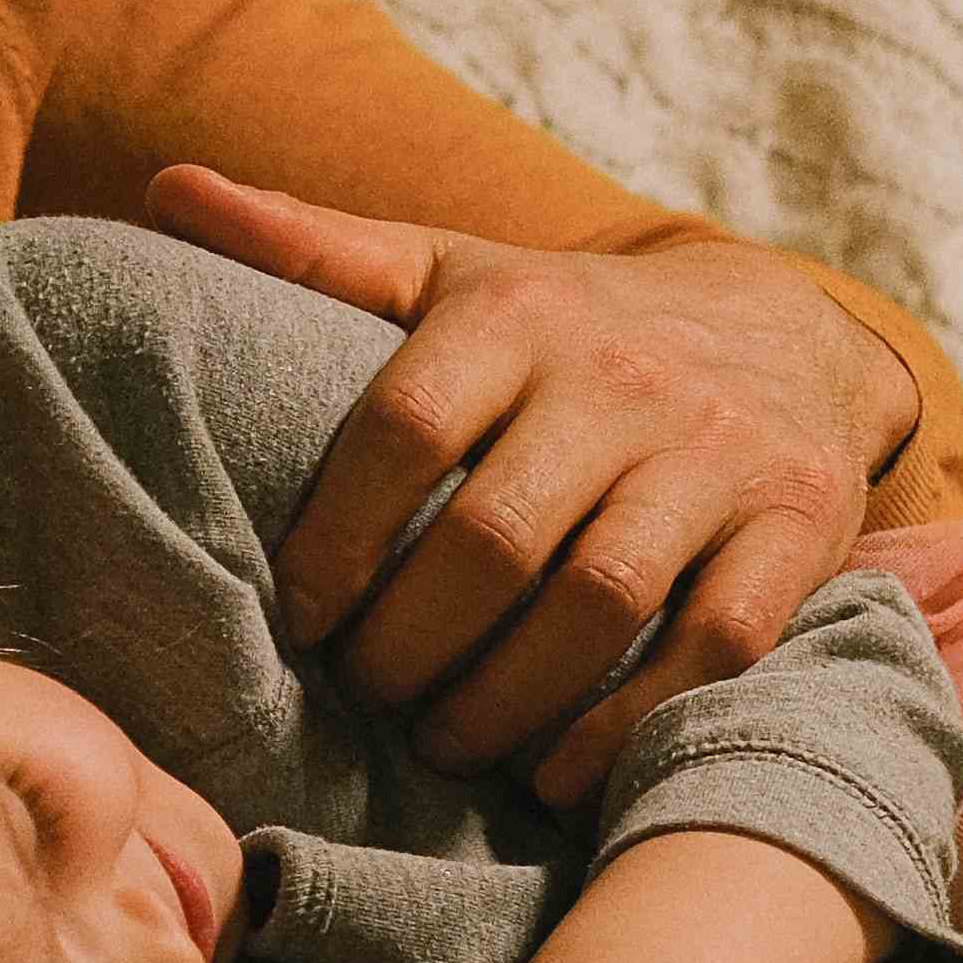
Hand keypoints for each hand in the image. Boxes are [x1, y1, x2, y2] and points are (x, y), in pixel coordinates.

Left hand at [147, 161, 916, 807]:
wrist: (790, 327)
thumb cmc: (571, 322)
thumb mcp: (451, 269)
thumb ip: (315, 249)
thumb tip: (166, 192)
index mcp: (518, 312)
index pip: (405, 429)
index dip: (337, 539)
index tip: (299, 616)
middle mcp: (622, 377)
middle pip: (494, 539)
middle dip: (409, 644)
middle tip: (363, 698)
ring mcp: (719, 454)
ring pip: (598, 602)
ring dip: (503, 699)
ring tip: (439, 744)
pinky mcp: (797, 526)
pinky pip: (712, 646)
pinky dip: (625, 724)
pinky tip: (552, 770)